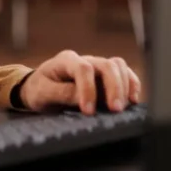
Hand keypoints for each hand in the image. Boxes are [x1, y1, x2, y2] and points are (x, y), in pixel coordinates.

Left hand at [19, 50, 140, 114]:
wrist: (38, 88)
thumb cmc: (39, 90)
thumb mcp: (42, 93)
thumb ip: (61, 93)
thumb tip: (81, 98)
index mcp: (66, 60)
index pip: (83, 68)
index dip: (89, 89)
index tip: (88, 111)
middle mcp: (84, 59)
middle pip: (106, 65)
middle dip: (113, 87)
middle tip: (115, 110)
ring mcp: (96, 66)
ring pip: (118, 66)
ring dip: (124, 85)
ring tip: (122, 107)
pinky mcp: (105, 76)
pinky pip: (124, 73)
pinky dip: (131, 84)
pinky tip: (133, 100)